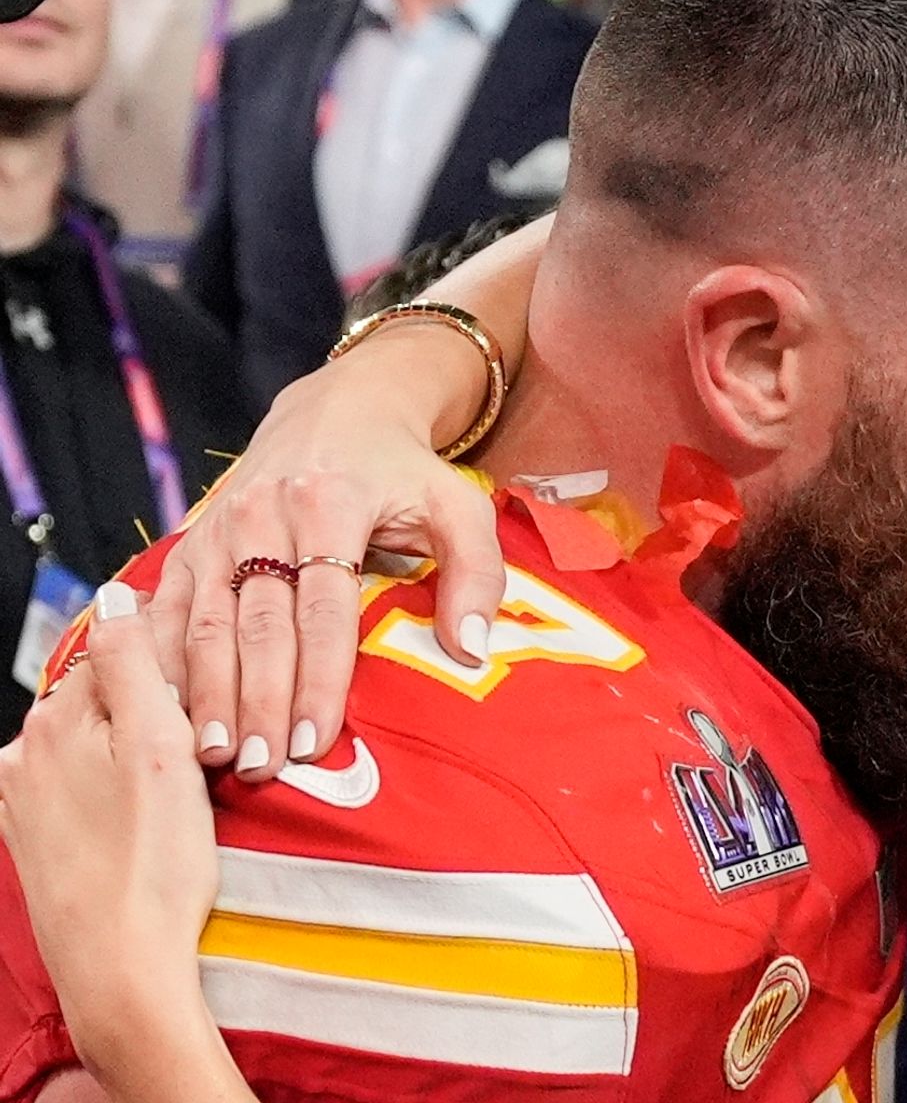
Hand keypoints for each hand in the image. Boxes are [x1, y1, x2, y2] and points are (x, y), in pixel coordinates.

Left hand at [0, 584, 217, 1058]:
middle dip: (158, 712)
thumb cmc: (153, 868)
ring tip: (185, 790)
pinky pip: (87, 789)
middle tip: (212, 750)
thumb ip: (135, 665)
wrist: (121, 970)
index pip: (124, 653)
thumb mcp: (161, 748)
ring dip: (138, 753)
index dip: (183, 667)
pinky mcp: (36, 840)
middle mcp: (24, 755)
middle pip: (108, 700)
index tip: (221, 689)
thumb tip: (117, 598)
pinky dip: (119, 792)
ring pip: (98, 745)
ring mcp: (24, 801)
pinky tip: (150, 819)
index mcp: (54, 722)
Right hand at [148, 220, 548, 781]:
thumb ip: (476, 573)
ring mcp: (219, 528)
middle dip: (258, 701)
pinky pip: (166, 607)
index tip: (314, 740)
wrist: (340, 410)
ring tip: (213, 756)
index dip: (317, 679)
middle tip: (261, 766)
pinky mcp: (192, 540)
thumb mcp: (457, 505)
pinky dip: (159, 662)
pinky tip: (162, 711)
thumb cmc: (405, 471)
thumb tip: (471, 648)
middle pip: (259, 624)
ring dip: (206, 693)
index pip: (324, 609)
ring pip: (204, 621)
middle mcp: (264, 515)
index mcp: (332, 505)